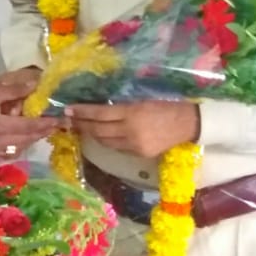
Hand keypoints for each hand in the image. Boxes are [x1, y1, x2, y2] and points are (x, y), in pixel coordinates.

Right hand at [0, 69, 53, 155]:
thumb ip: (16, 89)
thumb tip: (37, 84)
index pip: (30, 126)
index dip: (47, 123)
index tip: (61, 119)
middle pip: (27, 139)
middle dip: (43, 132)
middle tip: (58, 125)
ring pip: (19, 146)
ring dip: (33, 138)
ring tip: (44, 129)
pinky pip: (9, 148)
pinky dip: (20, 142)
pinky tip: (25, 135)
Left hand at [68, 100, 199, 157]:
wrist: (188, 124)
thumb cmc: (165, 106)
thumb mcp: (141, 101)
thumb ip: (121, 107)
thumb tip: (98, 110)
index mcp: (131, 113)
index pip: (99, 114)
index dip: (82, 112)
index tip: (68, 109)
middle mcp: (130, 131)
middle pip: (98, 130)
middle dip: (82, 124)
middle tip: (69, 119)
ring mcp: (134, 145)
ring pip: (105, 141)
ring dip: (92, 134)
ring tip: (81, 127)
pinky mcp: (139, 154)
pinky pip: (117, 148)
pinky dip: (107, 141)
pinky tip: (101, 135)